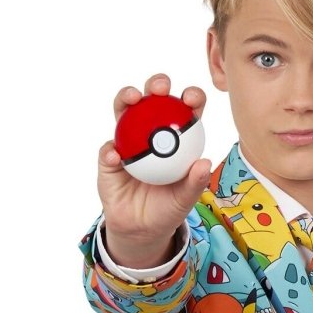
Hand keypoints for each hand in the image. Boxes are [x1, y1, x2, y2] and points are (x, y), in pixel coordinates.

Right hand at [98, 72, 211, 261]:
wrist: (142, 228)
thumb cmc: (168, 208)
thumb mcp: (185, 199)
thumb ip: (195, 183)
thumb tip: (204, 163)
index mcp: (177, 137)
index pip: (185, 110)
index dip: (191, 98)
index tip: (191, 98)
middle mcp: (151, 132)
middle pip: (153, 100)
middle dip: (157, 85)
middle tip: (160, 88)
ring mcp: (128, 141)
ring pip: (125, 112)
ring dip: (125, 99)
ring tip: (131, 99)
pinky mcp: (109, 158)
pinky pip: (108, 150)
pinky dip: (111, 150)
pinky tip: (116, 155)